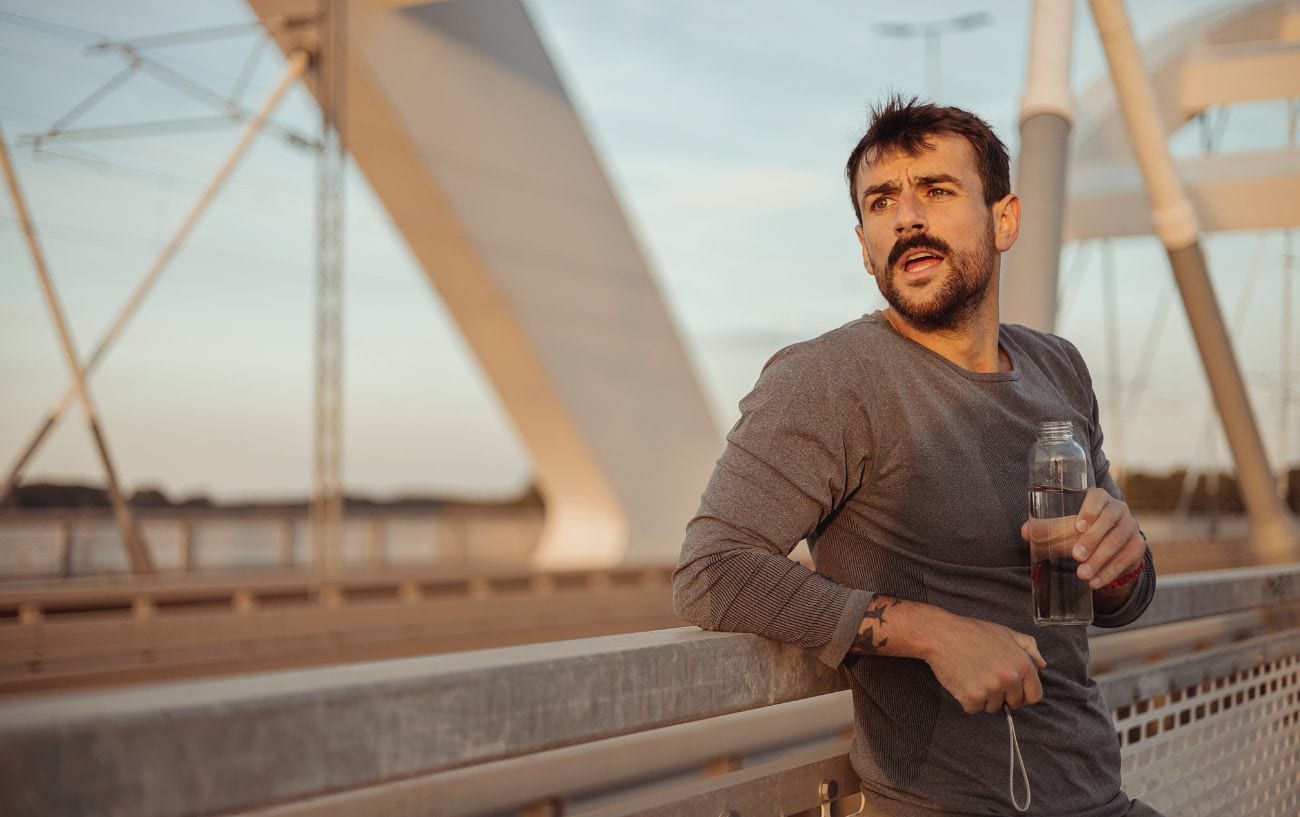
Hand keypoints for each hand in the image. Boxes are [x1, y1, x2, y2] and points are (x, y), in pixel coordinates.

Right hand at [924, 610, 1046, 714]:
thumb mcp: (1005, 633)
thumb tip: (1042, 665)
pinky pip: (974, 709)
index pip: (1034, 695)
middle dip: (1002, 695)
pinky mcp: (972, 697)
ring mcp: (991, 689)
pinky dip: (967, 700)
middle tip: (986, 677)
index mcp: (1022, 664)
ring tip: (973, 676)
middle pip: (1014, 703)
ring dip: (984, 698)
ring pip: (993, 707)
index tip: (1011, 689)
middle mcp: (1010, 678)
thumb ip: (1028, 647)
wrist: (942, 635)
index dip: (1022, 693)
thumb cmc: (973, 632)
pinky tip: (962, 681)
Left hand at [1020, 488, 1143, 591]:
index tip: (1077, 527)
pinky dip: (1109, 572)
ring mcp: (1131, 527)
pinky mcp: (1137, 546)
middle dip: (1092, 540)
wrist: (1107, 548)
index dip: (1089, 509)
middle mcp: (1119, 510)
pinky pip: (1126, 559)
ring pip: (1118, 541)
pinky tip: (1095, 582)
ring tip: (1082, 574)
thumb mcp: (1064, 528)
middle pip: (1109, 520)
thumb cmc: (1081, 531)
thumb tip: (1025, 531)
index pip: (1098, 497)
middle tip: (1075, 556)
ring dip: (1100, 560)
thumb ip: (1045, 529)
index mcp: (1100, 498)